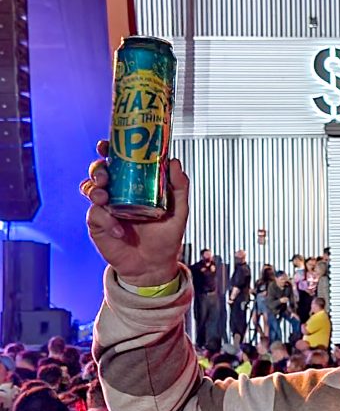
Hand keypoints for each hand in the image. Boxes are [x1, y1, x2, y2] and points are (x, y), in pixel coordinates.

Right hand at [83, 140, 188, 286]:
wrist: (153, 266)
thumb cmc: (165, 237)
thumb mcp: (179, 211)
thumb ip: (178, 187)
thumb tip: (174, 162)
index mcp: (136, 186)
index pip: (120, 162)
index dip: (110, 151)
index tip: (107, 144)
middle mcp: (118, 193)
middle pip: (100, 171)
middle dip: (98, 168)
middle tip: (105, 174)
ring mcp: (106, 208)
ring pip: (90, 188)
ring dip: (94, 189)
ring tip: (105, 198)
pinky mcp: (98, 225)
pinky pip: (94, 214)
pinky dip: (106, 220)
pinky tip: (120, 230)